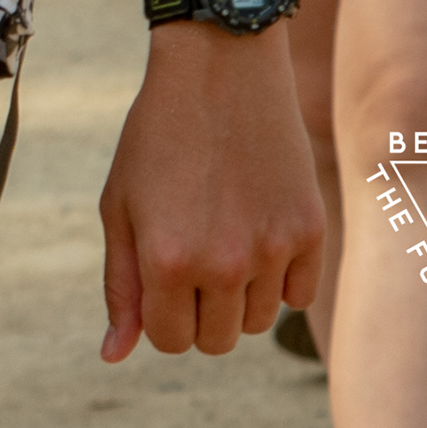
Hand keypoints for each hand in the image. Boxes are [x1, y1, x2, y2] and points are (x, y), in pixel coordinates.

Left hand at [97, 24, 321, 361]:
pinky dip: (280, 278)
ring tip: (222, 236)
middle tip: (191, 257)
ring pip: (258, 322)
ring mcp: (273, 249)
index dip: (160, 319)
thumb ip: (121, 286)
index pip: (169, 341)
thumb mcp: (121, 207)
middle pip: (216, 340)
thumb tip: (115, 355)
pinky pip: (298, 294)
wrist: (220, 72)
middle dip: (198, 312)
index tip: (161, 281)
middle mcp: (224, 264)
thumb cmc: (157, 139)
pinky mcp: (310, 231)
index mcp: (167, 261)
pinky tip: (259, 231)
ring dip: (238, 297)